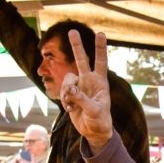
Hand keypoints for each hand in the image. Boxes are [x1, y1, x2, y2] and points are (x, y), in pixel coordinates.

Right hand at [61, 30, 112, 153]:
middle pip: (81, 60)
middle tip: (72, 30)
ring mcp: (79, 87)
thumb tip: (71, 89)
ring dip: (66, 92)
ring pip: (67, 79)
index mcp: (100, 82)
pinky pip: (62, 91)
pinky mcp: (71, 94)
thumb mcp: (94, 111)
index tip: (101, 33)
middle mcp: (89, 81)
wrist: (93, 131)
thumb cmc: (100, 121)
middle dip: (76, 46)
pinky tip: (71, 109)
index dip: (100, 48)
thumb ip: (82, 99)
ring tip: (72, 105)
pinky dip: (64, 100)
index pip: (101, 61)